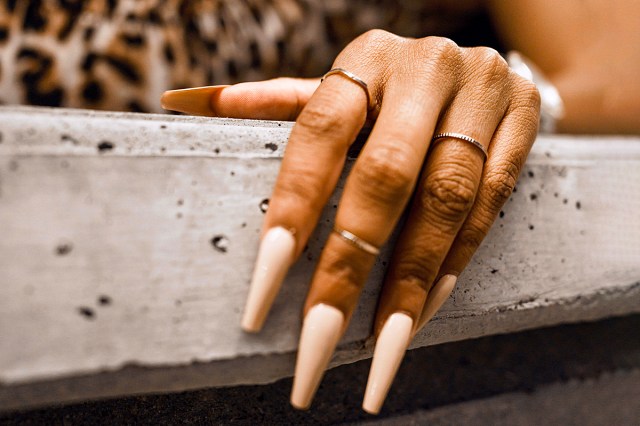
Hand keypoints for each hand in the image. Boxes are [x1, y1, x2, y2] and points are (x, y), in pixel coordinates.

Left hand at [162, 29, 539, 413]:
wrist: (476, 64)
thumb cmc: (390, 87)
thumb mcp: (340, 85)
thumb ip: (278, 102)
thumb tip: (188, 103)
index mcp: (364, 60)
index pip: (318, 135)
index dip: (292, 213)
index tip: (264, 296)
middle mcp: (423, 70)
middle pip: (385, 177)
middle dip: (349, 269)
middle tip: (318, 344)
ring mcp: (480, 93)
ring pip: (445, 199)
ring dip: (409, 282)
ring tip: (378, 348)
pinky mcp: (523, 121)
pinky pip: (491, 202)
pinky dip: (454, 261)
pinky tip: (422, 309)